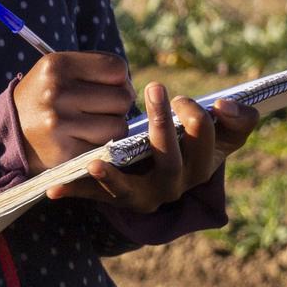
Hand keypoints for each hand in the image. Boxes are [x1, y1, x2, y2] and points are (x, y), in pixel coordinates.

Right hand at [15, 51, 140, 171]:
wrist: (9, 132)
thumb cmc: (44, 98)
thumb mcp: (58, 72)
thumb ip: (94, 68)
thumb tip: (131, 85)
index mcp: (56, 65)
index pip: (117, 68)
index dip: (119, 80)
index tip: (107, 88)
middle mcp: (56, 91)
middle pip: (122, 98)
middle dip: (117, 106)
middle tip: (100, 110)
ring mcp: (59, 123)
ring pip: (118, 126)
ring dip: (111, 129)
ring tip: (91, 126)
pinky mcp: (63, 151)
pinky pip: (105, 149)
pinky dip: (101, 147)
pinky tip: (84, 141)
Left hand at [45, 81, 260, 212]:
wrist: (143, 169)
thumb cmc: (178, 140)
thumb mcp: (207, 128)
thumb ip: (232, 118)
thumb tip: (229, 104)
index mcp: (203, 163)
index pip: (218, 146)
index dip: (218, 125)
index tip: (217, 100)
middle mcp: (176, 185)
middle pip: (175, 162)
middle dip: (167, 125)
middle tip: (159, 89)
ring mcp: (143, 195)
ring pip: (134, 188)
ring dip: (116, 173)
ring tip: (103, 153)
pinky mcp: (112, 197)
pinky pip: (93, 197)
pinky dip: (74, 191)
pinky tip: (53, 188)